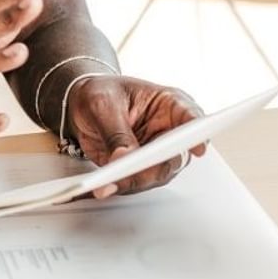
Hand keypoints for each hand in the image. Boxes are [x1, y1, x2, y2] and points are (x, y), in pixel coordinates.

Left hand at [63, 76, 204, 196]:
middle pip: (176, 155)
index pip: (192, 118)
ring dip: (135, 181)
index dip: (198, 135)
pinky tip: (106, 185)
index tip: (198, 148)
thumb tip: (124, 158)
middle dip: (156, 167)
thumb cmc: (99, 92)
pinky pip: (137, 182)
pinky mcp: (139, 169)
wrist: (80, 104)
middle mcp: (169, 131)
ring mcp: (156, 153)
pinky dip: (122, 185)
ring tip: (111, 183)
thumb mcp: (103, 104)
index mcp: (170, 104)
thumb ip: (116, 132)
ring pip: (157, 174)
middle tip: (134, 170)